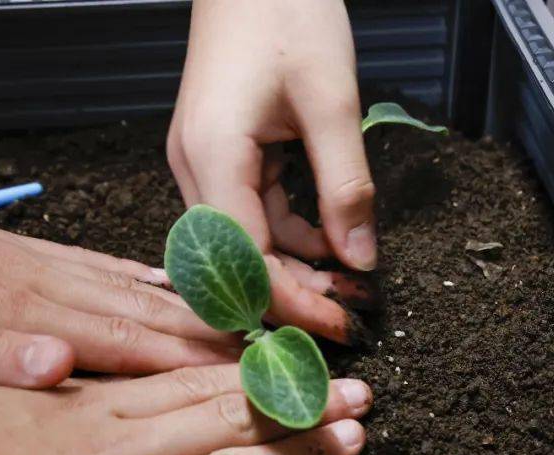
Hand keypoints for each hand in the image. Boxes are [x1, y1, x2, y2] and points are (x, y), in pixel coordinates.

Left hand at [0, 178, 239, 387]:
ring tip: (254, 329)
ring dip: (199, 312)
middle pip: (152, 315)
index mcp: (21, 312)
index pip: (130, 342)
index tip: (256, 380)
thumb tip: (61, 366)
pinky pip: (107, 272)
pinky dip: (152, 285)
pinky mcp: (27, 260)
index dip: (198, 365)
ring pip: (139, 291)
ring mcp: (40, 267)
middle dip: (221, 339)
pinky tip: (178, 294)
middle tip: (279, 355)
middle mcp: (45, 285)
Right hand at [0, 364, 371, 454]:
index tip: (301, 364)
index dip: (256, 374)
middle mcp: (120, 452)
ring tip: (352, 440)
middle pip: (230, 422)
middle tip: (359, 394)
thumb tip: (88, 370)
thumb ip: (54, 388)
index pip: (193, 384)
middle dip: (300, 406)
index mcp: (88, 409)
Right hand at [167, 0, 375, 343]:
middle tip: (351, 312)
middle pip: (236, 261)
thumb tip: (360, 262)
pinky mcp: (216, 152)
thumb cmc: (290, 11)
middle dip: (293, 293)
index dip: (292, 302)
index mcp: (212, 155)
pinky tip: (327, 239)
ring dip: (293, 266)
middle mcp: (193, 166)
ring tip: (347, 280)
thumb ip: (347, 188)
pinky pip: (249, 211)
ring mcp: (199, 160)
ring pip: (243, 241)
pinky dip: (287, 232)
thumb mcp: (334, 102)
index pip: (245, 261)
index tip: (342, 325)